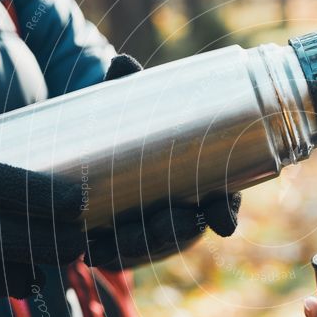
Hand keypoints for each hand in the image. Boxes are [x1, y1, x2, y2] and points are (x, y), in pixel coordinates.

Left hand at [83, 55, 242, 269]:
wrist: (109, 152)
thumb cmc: (138, 128)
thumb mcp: (137, 109)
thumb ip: (133, 90)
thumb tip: (122, 62)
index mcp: (202, 182)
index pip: (223, 202)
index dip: (224, 214)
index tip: (222, 223)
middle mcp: (184, 211)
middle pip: (186, 229)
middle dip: (175, 231)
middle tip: (162, 222)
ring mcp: (155, 230)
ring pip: (153, 245)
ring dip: (139, 247)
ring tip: (116, 240)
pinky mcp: (126, 241)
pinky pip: (122, 254)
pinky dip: (109, 254)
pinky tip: (92, 253)